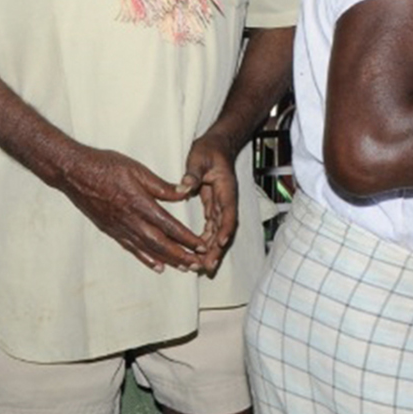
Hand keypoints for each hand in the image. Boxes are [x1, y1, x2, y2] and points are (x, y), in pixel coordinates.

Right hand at [58, 145, 212, 272]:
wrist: (74, 172)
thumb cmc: (107, 166)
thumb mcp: (138, 170)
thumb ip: (162, 186)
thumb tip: (185, 192)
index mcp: (139, 204)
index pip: (169, 226)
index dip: (187, 238)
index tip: (201, 246)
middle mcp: (129, 220)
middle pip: (160, 243)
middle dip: (181, 255)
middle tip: (198, 265)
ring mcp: (118, 227)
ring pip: (147, 249)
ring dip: (168, 260)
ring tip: (184, 268)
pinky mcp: (110, 230)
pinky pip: (131, 248)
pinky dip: (146, 259)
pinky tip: (158, 266)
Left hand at [179, 132, 239, 273]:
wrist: (216, 146)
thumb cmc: (209, 151)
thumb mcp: (199, 159)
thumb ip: (192, 174)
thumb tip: (183, 188)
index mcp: (226, 189)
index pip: (228, 212)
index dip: (225, 228)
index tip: (221, 242)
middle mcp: (226, 200)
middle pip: (224, 228)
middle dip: (217, 249)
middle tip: (207, 266)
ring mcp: (220, 205)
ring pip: (218, 231)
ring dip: (212, 249)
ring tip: (202, 267)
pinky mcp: (213, 207)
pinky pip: (211, 227)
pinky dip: (206, 241)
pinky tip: (198, 253)